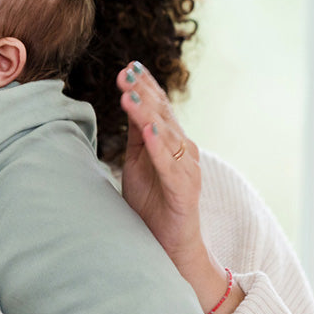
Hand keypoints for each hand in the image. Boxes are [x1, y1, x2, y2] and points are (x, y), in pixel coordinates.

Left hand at [117, 62, 241, 313]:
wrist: (168, 248)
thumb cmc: (152, 204)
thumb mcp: (137, 163)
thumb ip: (136, 134)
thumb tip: (128, 98)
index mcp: (170, 143)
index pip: (158, 108)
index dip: (145, 87)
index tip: (128, 66)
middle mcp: (184, 152)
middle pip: (163, 116)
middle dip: (145, 92)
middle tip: (126, 71)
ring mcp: (186, 171)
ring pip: (168, 136)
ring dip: (149, 114)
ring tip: (131, 95)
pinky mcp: (185, 192)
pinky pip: (172, 167)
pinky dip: (160, 148)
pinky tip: (149, 133)